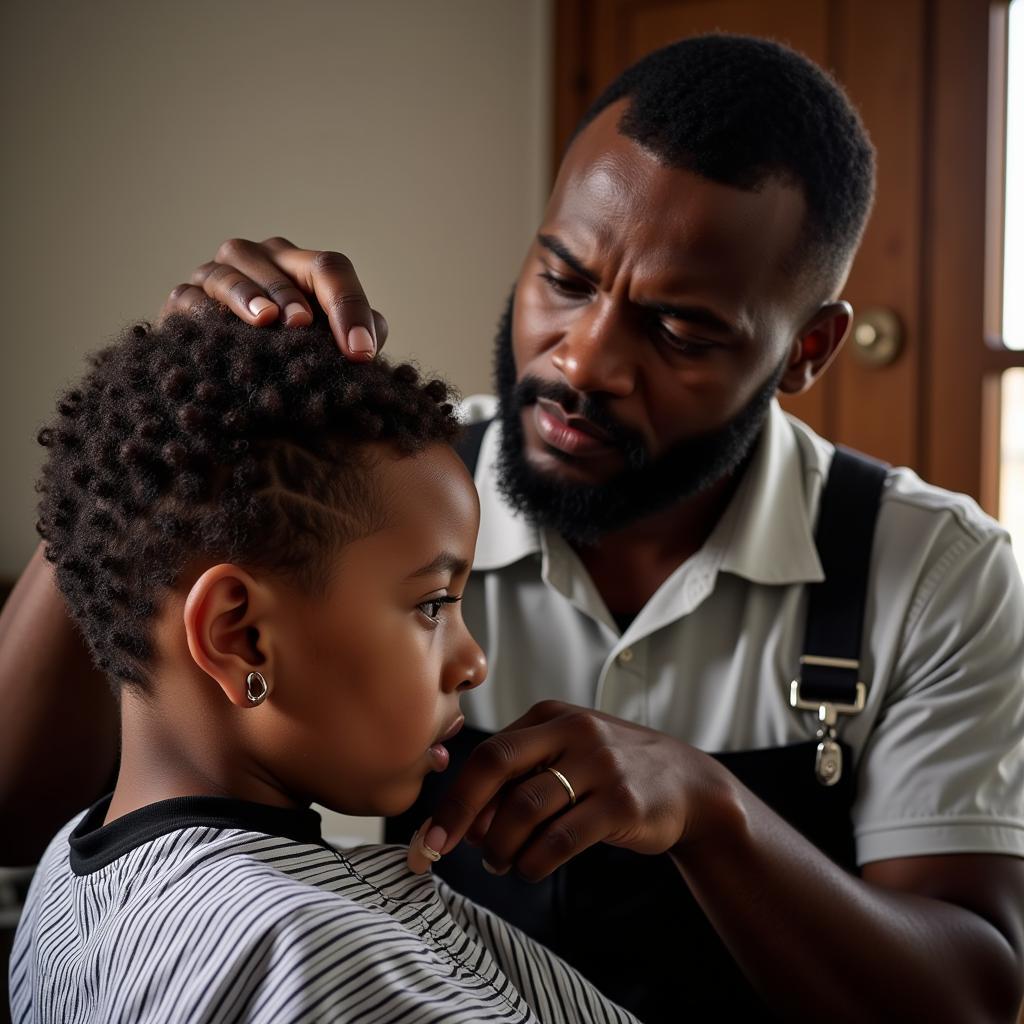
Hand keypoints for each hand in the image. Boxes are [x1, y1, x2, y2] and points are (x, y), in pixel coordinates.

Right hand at [160, 236, 389, 359]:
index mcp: (299, 267)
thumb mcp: (332, 347)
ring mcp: (217, 276)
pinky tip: (218, 335)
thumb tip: (367, 345)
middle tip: (304, 324)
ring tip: (265, 320)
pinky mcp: (182, 301)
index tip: (361, 353)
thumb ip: (358, 338)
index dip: (349, 306)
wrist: (231, 376)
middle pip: (277, 262)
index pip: (330, 269)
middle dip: (291, 294)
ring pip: (229, 272)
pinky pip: (189, 300)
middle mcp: (258, 260)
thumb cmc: (292, 356)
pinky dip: (204, 314)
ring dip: (247, 295)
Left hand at [406, 700, 734, 877]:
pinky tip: (530, 868)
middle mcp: (573, 731)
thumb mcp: (565, 758)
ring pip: (526, 808)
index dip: (455, 796)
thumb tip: (465, 823)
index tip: (432, 833)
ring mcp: (601, 765)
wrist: (687, 783)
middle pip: (497, 765)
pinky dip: (534, 861)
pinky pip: (561, 838)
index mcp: (551, 716)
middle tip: (441, 849)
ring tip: (499, 863)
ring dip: (500, 846)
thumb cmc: (609, 773)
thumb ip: (518, 781)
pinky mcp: (622, 803)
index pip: (487, 753)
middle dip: (461, 813)